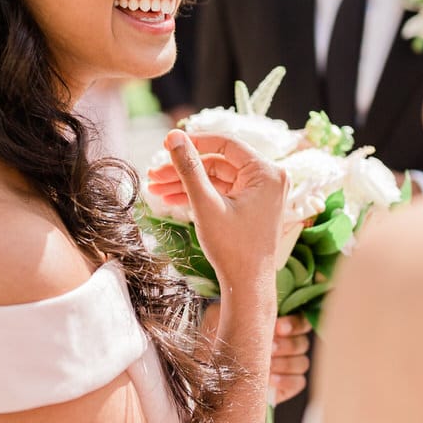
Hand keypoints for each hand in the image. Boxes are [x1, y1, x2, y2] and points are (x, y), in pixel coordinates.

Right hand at [162, 129, 286, 307]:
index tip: (166, 144)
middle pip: (217, 162)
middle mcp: (269, 178)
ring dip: (187, 182)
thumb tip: (174, 137)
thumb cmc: (233, 248)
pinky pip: (222, 191)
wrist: (247, 286)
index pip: (226, 144)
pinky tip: (171, 198)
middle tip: (154, 174)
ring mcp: (261, 193)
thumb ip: (189, 168)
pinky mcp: (252, 206)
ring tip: (155, 189)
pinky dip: (199, 194)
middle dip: (184, 169)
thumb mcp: (206, 204)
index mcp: (266, 172)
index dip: (193, 142)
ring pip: (216, 178)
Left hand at [201, 306, 311, 403]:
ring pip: (302, 362)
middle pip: (303, 343)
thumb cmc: (214, 343)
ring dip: (285, 363)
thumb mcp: (219, 318)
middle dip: (287, 345)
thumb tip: (252, 299)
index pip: (301, 321)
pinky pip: (299, 382)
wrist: (207, 374)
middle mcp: (286, 344)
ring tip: (266, 366)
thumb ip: (237, 307)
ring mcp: (287, 366)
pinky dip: (287, 380)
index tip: (278, 328)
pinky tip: (271, 380)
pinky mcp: (286, 386)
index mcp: (277, 325)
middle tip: (269, 349)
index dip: (295, 324)